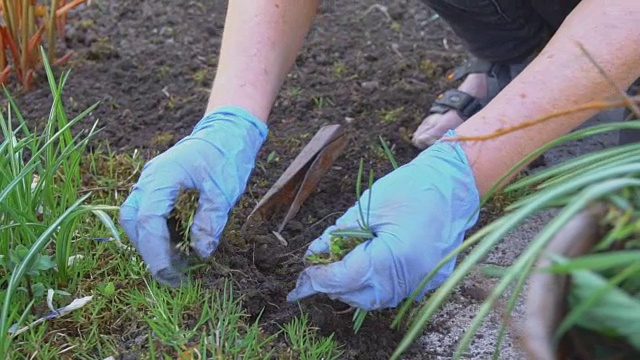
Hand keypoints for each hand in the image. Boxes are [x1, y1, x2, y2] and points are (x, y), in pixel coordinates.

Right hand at [119, 106, 267, 286]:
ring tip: (177, 262)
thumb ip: (210, 221)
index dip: (156, 252)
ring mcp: (150, 181)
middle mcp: (149, 178)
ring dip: (152, 241)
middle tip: (173, 273)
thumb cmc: (226, 156)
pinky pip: (148, 212)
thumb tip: (200, 252)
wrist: (227, 131)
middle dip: (149, 250)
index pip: (149, 221)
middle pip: (134, 220)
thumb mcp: (224, 191)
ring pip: (136, 217)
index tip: (170, 274)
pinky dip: (158, 231)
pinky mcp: (157, 186)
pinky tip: (178, 244)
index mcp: (162, 177)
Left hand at [287, 131, 479, 309]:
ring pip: (377, 299)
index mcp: (395, 257)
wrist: (454, 184)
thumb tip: (315, 253)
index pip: (348, 278)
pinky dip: (373, 285)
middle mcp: (411, 278)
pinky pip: (393, 291)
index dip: (322, 276)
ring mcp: (423, 282)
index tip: (305, 271)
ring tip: (336, 269)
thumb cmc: (411, 188)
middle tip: (317, 271)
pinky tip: (361, 268)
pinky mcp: (429, 280)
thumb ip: (339, 234)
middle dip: (334, 286)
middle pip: (361, 296)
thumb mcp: (368, 206)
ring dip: (352, 288)